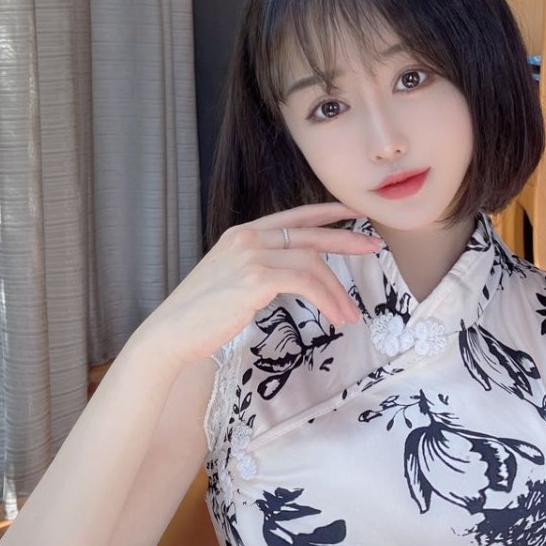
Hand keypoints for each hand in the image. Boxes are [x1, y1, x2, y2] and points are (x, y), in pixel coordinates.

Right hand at [141, 202, 381, 367]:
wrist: (171, 332)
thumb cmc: (200, 315)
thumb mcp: (230, 280)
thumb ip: (257, 268)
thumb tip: (289, 276)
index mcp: (242, 234)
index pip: (293, 216)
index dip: (326, 212)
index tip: (352, 213)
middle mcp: (247, 238)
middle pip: (310, 234)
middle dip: (347, 240)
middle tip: (374, 247)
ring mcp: (251, 256)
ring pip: (312, 263)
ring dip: (337, 290)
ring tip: (350, 314)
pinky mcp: (256, 279)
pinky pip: (305, 282)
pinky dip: (325, 299)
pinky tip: (334, 317)